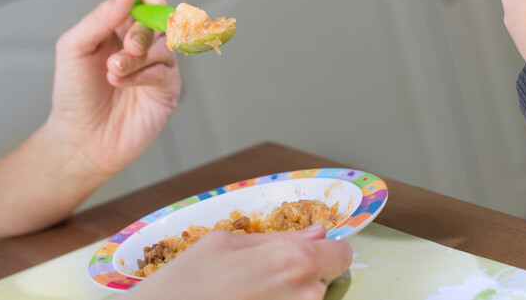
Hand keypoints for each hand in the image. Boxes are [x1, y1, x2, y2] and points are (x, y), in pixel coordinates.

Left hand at [47, 0, 180, 179]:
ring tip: (113, 71)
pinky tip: (122, 83)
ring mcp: (159, 64)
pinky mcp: (168, 89)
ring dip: (138, 55)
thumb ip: (101, 16)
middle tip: (126, 47)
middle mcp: (145, 40)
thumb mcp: (74, 46)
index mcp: (122, 22)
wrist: (78, 138)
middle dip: (143, 29)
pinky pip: (167, 70)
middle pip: (163, 15)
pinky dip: (143, 74)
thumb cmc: (73, 92)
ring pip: (166, 43)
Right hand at [132, 225, 352, 299]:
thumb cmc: (185, 283)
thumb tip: (316, 232)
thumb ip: (277, 237)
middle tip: (261, 278)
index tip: (309, 252)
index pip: (341, 254)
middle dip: (301, 275)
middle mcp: (305, 294)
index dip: (325, 250)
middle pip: (323, 280)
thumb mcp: (225, 243)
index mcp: (294, 260)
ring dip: (287, 296)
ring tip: (248, 295)